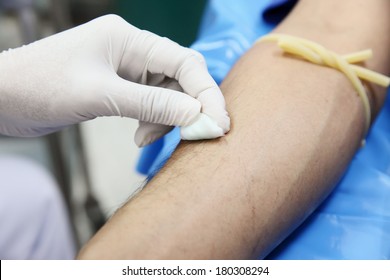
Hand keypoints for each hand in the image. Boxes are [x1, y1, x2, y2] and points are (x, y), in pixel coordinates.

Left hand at [0, 15, 229, 145]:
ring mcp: (126, 68)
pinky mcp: (119, 86)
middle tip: (198, 135)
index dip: (206, 92)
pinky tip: (140, 135)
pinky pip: (150, 102)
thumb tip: (196, 113)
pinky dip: (152, 120)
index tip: (219, 122)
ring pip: (167, 93)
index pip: (184, 62)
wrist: (3, 98)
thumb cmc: (40, 86)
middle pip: (180, 77)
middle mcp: (132, 49)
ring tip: (147, 139)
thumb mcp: (99, 95)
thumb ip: (150, 103)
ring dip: (167, 118)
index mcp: (128, 39)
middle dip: (190, 107)